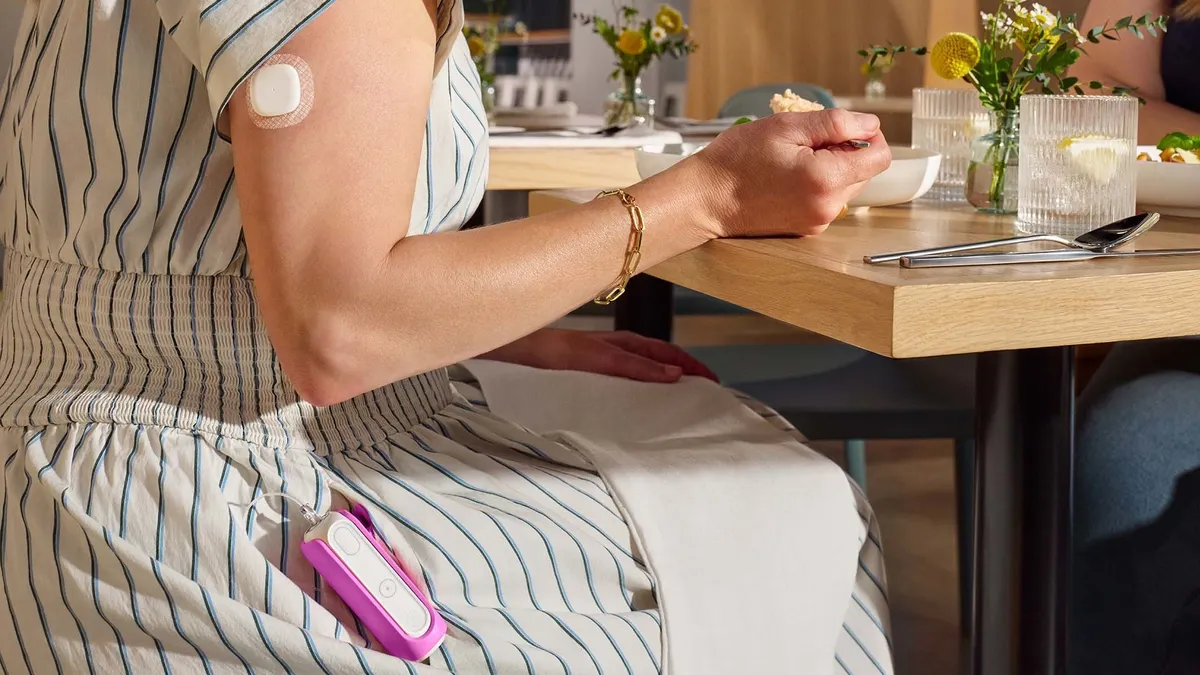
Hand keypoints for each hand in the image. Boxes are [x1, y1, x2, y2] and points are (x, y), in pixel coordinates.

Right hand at [478, 328, 718, 383]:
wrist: (461, 330)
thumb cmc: (488, 348)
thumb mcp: (526, 364)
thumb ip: (552, 370)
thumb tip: (564, 392)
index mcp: (573, 347)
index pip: (628, 347)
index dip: (661, 356)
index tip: (689, 371)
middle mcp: (578, 343)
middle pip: (640, 346)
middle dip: (678, 360)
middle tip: (711, 377)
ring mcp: (571, 347)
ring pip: (632, 353)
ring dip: (669, 364)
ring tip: (700, 378)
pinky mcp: (562, 354)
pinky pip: (611, 362)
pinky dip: (642, 369)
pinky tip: (669, 376)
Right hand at [682, 109, 891, 238]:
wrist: (705, 199)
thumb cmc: (737, 161)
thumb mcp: (786, 126)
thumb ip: (835, 124)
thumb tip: (870, 124)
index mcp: (826, 179)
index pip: (880, 157)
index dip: (869, 136)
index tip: (846, 128)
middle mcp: (827, 206)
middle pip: (864, 172)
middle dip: (846, 151)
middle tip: (808, 141)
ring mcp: (818, 221)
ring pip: (846, 186)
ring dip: (832, 167)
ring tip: (795, 158)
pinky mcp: (807, 229)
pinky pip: (827, 200)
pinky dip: (817, 184)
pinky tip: (789, 176)